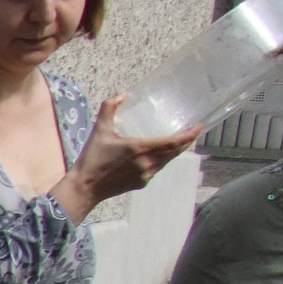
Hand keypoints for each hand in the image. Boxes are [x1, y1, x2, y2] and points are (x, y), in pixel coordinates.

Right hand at [61, 96, 199, 214]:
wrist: (84, 188)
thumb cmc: (92, 159)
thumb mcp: (99, 130)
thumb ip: (109, 109)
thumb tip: (122, 95)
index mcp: (141, 148)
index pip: (175, 141)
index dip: (190, 134)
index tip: (198, 125)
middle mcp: (149, 163)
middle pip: (176, 151)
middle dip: (186, 141)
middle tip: (191, 131)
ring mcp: (147, 174)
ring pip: (168, 160)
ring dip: (175, 151)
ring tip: (177, 141)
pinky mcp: (142, 183)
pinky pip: (158, 168)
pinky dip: (163, 160)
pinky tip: (158, 155)